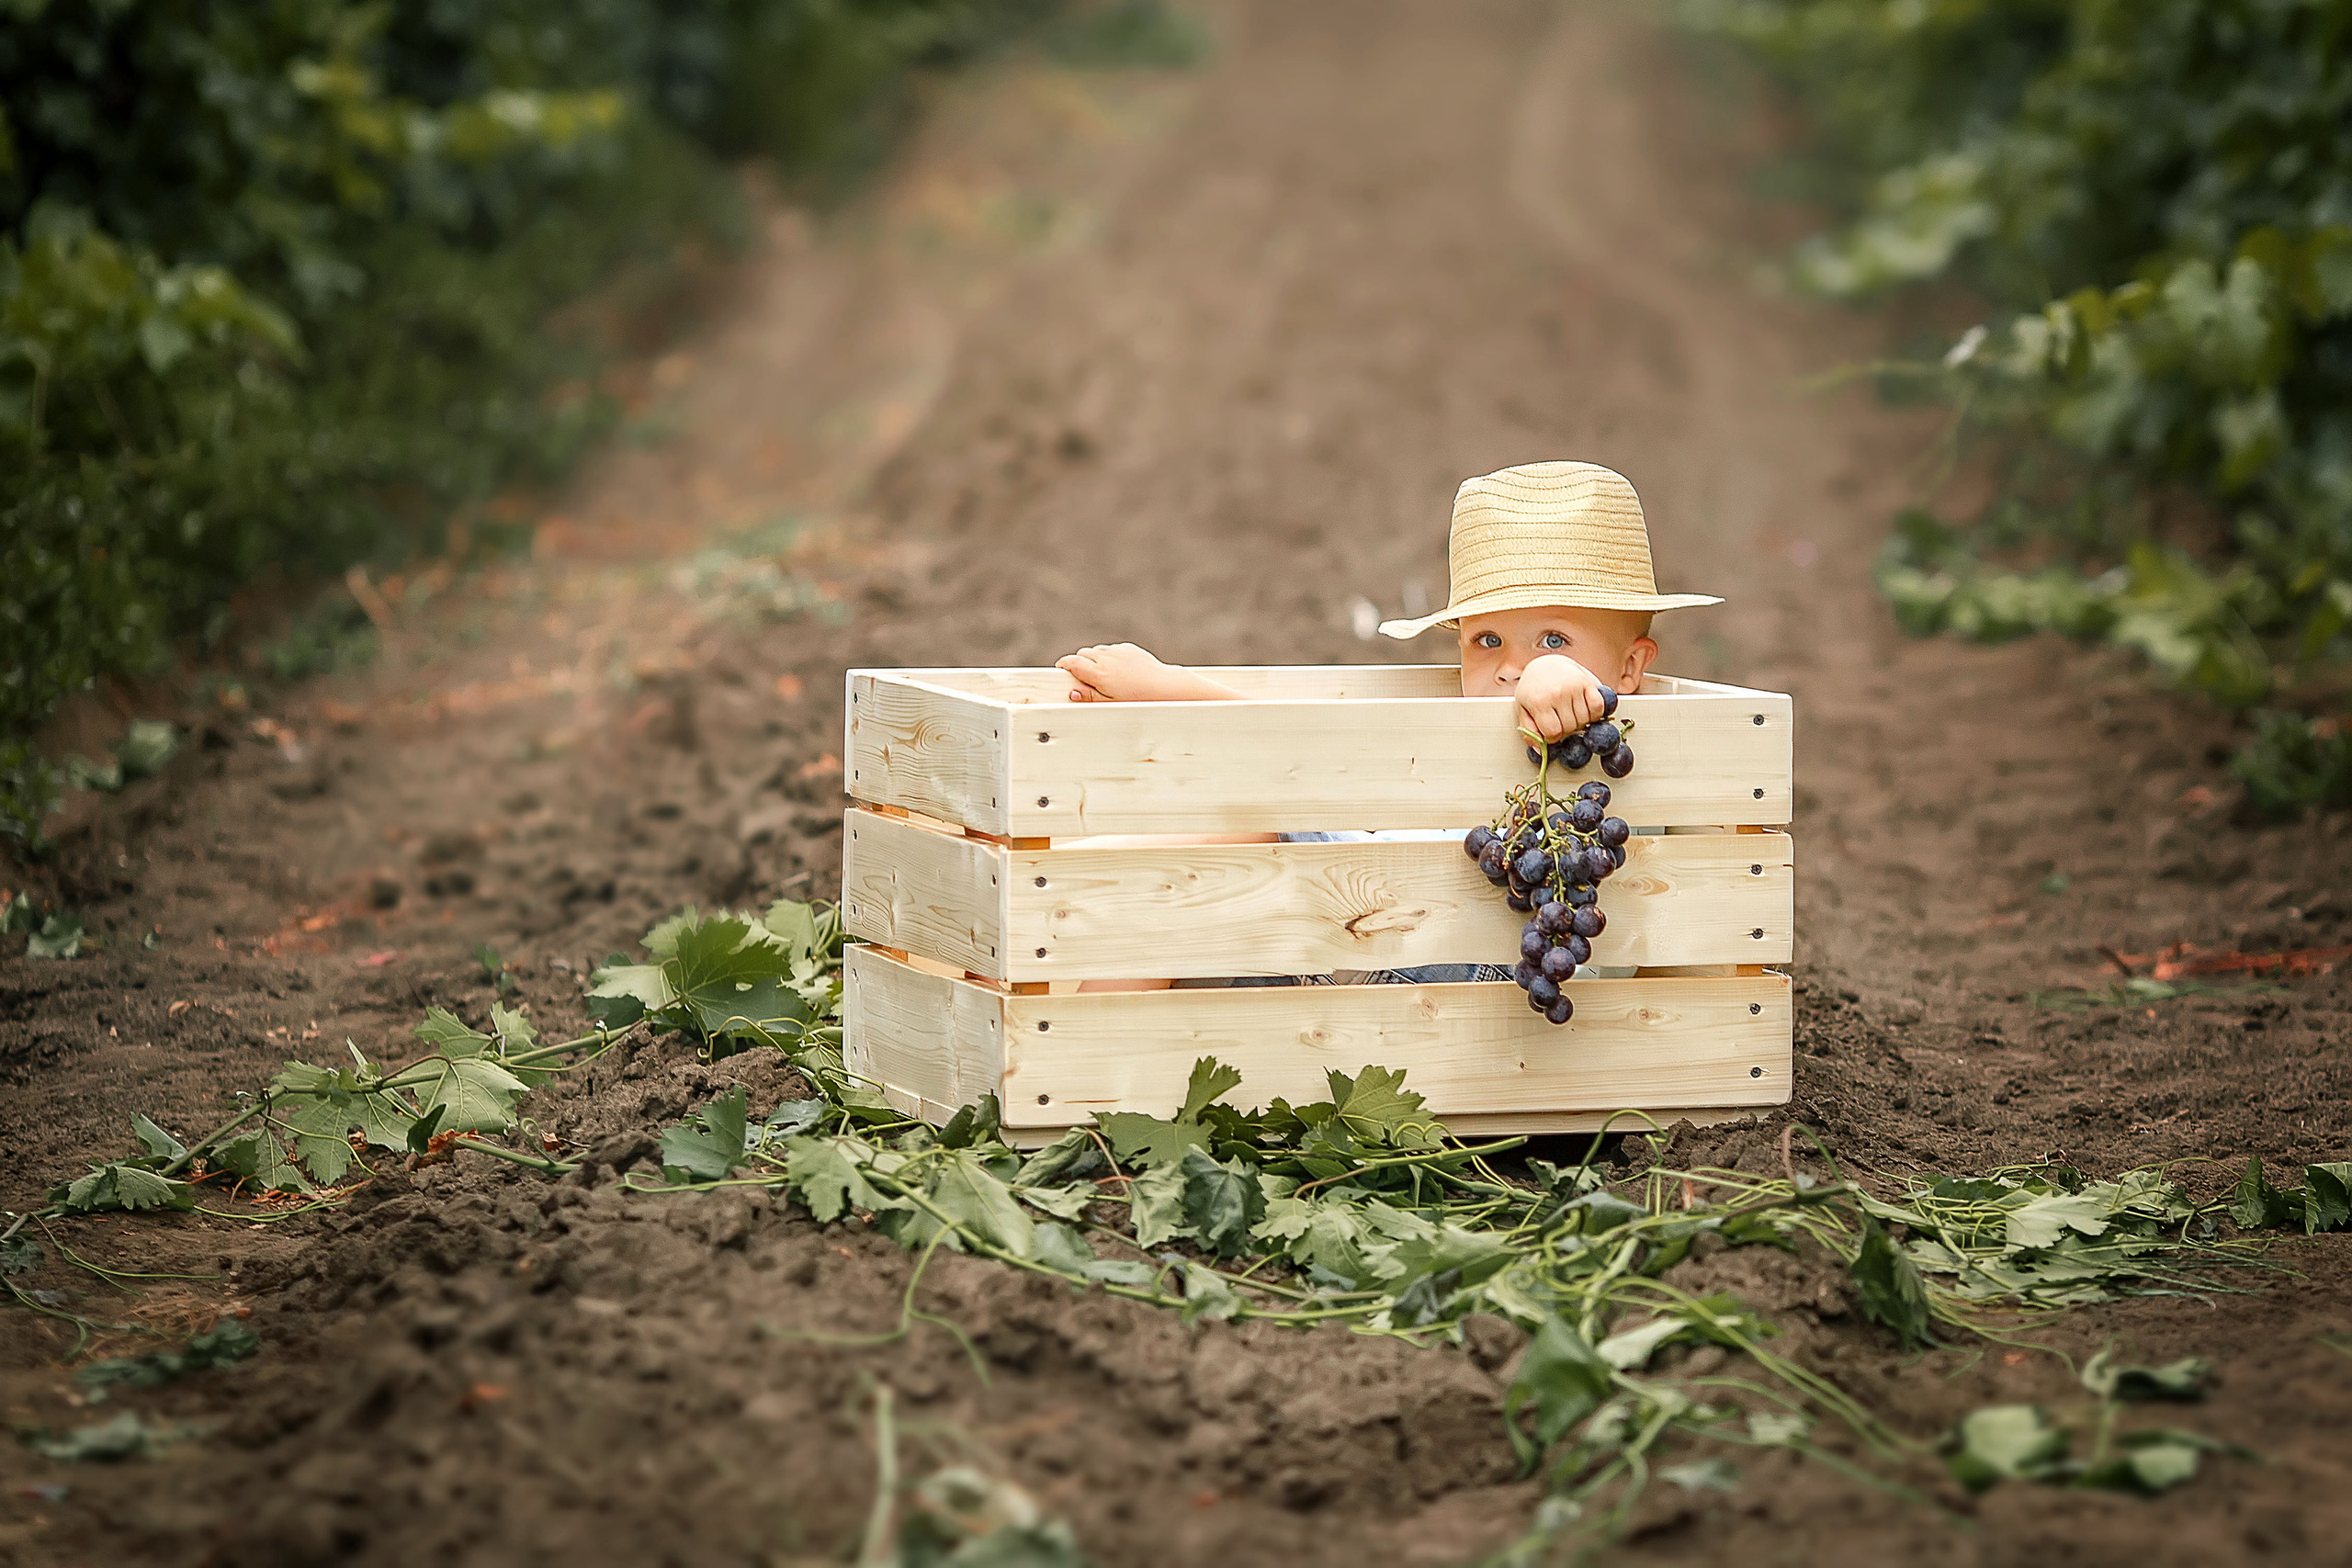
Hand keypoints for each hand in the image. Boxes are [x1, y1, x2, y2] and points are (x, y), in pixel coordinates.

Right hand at [1056, 643, 1237, 702]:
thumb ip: (1090, 697)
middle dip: (1079, 662)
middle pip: (1083, 654)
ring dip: (1094, 659)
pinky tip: (1117, 670)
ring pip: (1097, 650)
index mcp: (1099, 673)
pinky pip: (1112, 649)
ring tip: (1100, 675)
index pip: (1072, 662)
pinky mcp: (1130, 649)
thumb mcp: (1111, 703)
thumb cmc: (1139, 700)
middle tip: (1080, 676)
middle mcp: (1107, 658)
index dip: (1064, 665)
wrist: (1165, 687)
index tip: (1061, 670)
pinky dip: (1109, 657)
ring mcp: (1119, 651)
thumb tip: (1073, 692)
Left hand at [1513, 654, 1610, 740]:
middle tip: (1560, 719)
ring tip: (1570, 713)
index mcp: (1538, 701)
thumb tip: (1539, 751)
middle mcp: (1557, 693)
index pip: (1553, 733)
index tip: (1551, 730)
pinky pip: (1598, 708)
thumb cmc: (1534, 688)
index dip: (1553, 737)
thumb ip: (1529, 731)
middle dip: (1566, 729)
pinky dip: (1595, 714)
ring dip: (1580, 722)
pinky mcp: (1588, 682)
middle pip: (1570, 728)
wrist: (1547, 664)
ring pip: (1585, 720)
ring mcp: (1574, 687)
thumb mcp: (1523, 708)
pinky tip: (1585, 710)